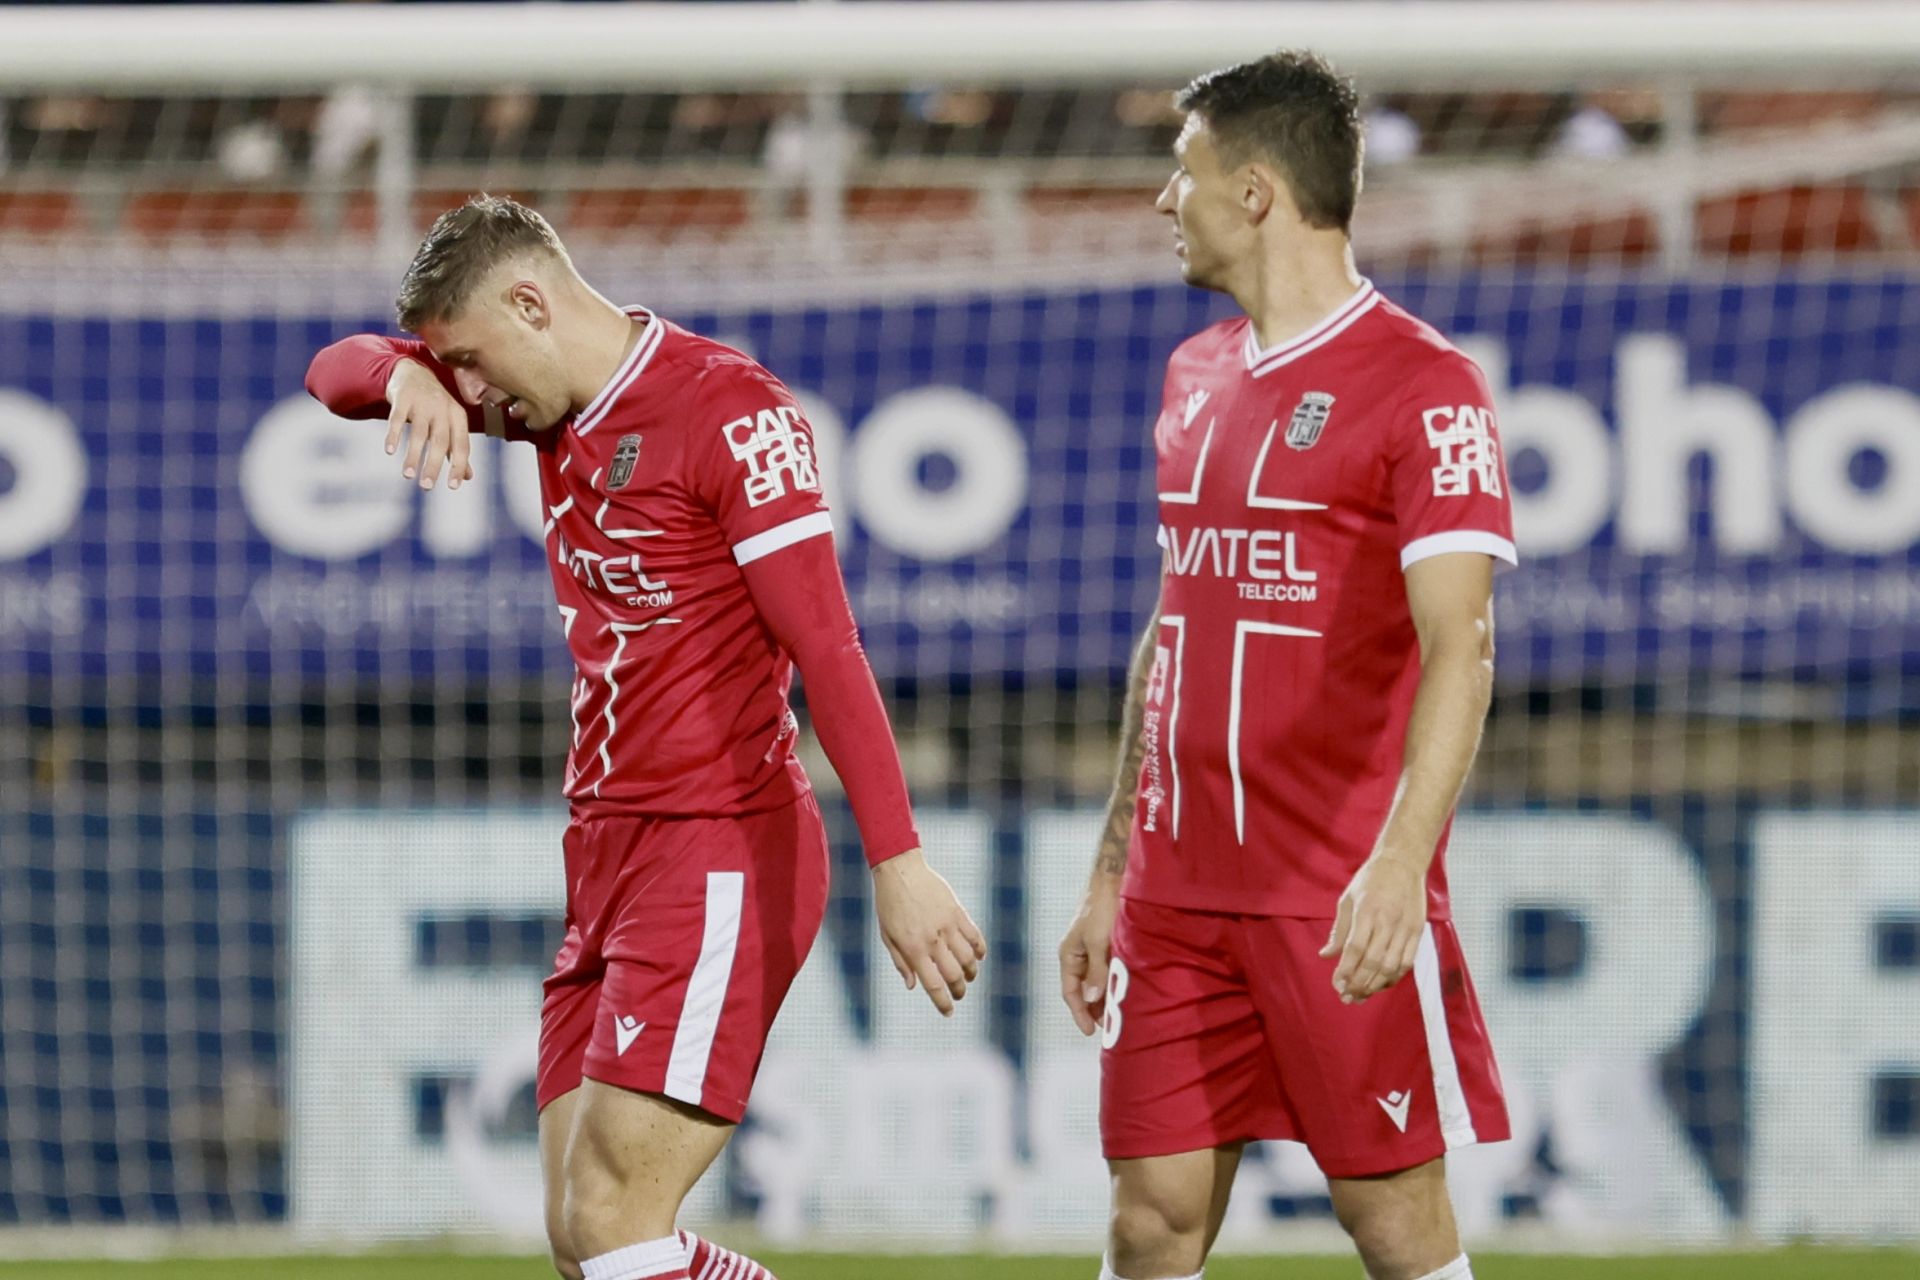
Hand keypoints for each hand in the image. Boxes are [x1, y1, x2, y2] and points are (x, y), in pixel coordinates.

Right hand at [385, 359, 473, 491]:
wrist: (414, 372)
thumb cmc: (435, 406)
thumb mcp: (450, 423)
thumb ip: (456, 448)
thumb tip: (467, 476)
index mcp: (458, 417)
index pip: (462, 445)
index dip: (459, 466)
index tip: (453, 486)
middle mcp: (443, 409)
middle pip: (440, 441)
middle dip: (434, 465)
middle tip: (427, 486)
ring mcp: (422, 402)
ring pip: (419, 433)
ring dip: (413, 455)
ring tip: (408, 475)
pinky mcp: (402, 398)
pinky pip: (397, 418)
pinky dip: (393, 434)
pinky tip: (390, 451)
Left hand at [872, 848, 986, 1016]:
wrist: (900, 870)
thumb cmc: (889, 905)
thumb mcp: (888, 936)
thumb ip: (901, 962)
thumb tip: (913, 986)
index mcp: (913, 949)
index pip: (933, 985)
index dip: (943, 1003)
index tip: (948, 1012)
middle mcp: (933, 940)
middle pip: (954, 975)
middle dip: (959, 990)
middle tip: (959, 995)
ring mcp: (947, 926)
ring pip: (968, 959)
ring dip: (971, 973)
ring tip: (968, 977)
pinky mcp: (957, 912)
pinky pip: (975, 936)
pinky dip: (979, 950)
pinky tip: (978, 957)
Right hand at [1058, 872, 1120, 1035]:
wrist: (1113, 879)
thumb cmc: (1103, 909)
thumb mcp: (1099, 941)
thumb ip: (1096, 971)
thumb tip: (1091, 999)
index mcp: (1069, 954)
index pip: (1070, 992)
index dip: (1080, 1013)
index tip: (1091, 1032)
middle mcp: (1078, 954)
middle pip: (1083, 989)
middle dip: (1094, 1009)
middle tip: (1110, 1028)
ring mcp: (1091, 949)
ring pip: (1096, 980)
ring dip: (1105, 997)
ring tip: (1119, 1014)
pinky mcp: (1105, 943)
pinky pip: (1106, 969)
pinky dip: (1113, 982)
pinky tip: (1124, 990)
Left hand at [1319, 853, 1426, 1003]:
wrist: (1402, 862)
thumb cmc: (1370, 880)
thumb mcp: (1347, 899)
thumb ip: (1338, 930)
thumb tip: (1326, 955)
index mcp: (1366, 912)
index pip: (1355, 949)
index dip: (1346, 970)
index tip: (1337, 985)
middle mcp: (1387, 922)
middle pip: (1373, 962)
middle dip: (1359, 984)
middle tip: (1347, 997)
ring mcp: (1405, 928)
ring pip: (1392, 966)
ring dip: (1376, 985)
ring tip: (1362, 996)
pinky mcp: (1418, 932)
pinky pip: (1407, 962)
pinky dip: (1394, 977)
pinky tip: (1382, 984)